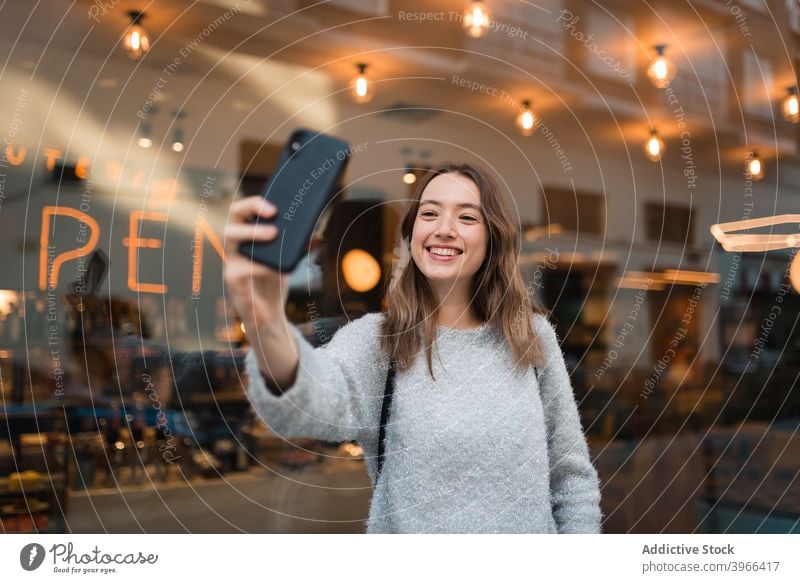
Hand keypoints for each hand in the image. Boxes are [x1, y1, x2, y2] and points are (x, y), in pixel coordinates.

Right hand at [223, 195, 289, 331]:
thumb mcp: (286, 261)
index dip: (254, 204)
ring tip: (274, 234)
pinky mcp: (233, 281)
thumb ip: (294, 248)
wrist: (268, 314)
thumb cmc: (273, 282)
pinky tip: (273, 266)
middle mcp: (234, 248)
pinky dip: (259, 265)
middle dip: (250, 211)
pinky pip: (241, 268)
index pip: (241, 212)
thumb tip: (313, 237)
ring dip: (253, 233)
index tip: (275, 207)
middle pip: (232, 216)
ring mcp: (231, 263)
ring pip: (230, 239)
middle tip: (273, 214)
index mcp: (245, 239)